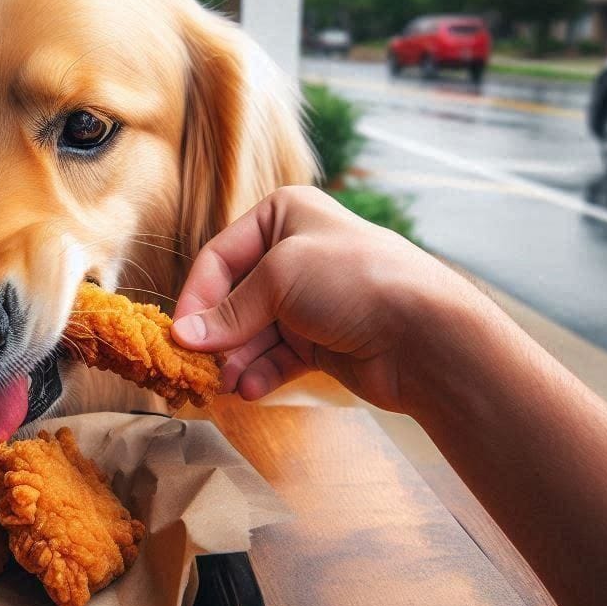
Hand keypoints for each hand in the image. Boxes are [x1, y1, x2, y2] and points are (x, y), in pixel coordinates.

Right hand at [171, 186, 485, 412]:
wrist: (426, 333)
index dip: (197, 296)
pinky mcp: (320, 341)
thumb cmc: (356, 280)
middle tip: (199, 366)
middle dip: (217, 334)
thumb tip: (184, 337)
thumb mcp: (281, 279)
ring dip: (236, 359)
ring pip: (252, 332)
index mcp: (284, 215)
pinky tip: (250, 389)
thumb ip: (229, 312)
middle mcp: (293, 254)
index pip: (220, 257)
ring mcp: (307, 300)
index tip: (180, 335)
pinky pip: (275, 357)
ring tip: (227, 384)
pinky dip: (260, 373)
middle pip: (233, 297)